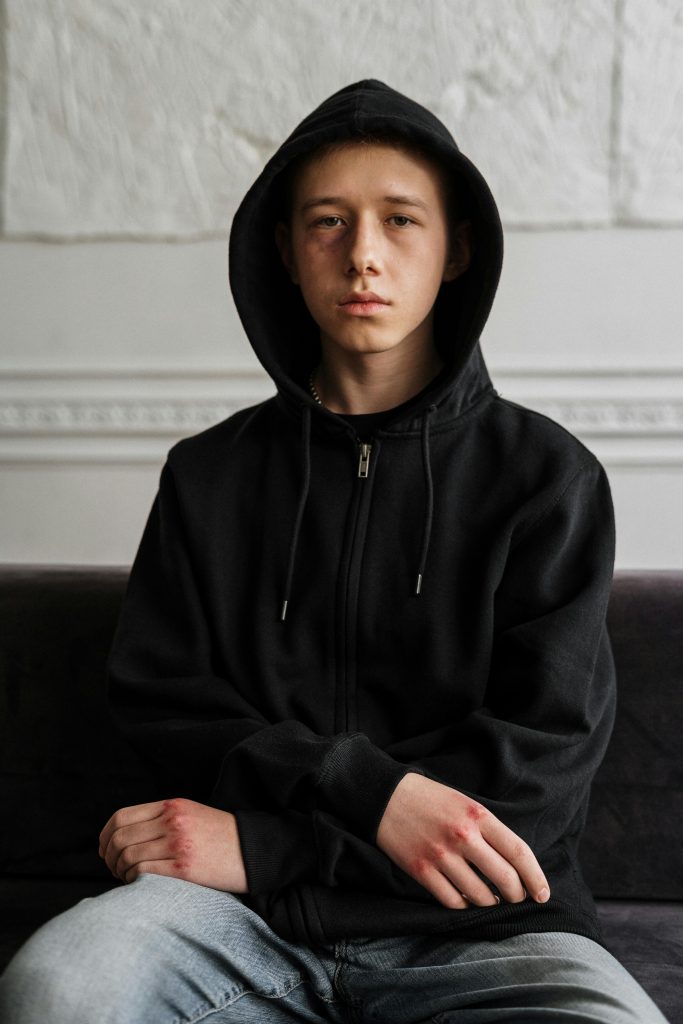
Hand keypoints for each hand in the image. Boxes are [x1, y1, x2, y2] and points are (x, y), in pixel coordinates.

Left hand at [98, 797, 247, 891]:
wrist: (253, 850)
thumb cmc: (220, 836)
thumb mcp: (191, 814)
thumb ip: (161, 818)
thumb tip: (126, 836)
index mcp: (172, 806)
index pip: (121, 817)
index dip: (105, 836)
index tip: (104, 850)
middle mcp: (172, 821)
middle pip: (120, 837)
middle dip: (109, 856)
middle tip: (113, 868)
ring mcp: (178, 844)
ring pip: (128, 856)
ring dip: (120, 871)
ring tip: (126, 878)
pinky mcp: (184, 868)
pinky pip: (143, 873)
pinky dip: (133, 880)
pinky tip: (138, 884)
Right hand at [376, 773, 549, 909]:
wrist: (385, 796)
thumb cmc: (430, 799)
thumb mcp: (465, 803)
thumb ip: (488, 829)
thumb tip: (513, 863)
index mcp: (478, 816)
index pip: (518, 852)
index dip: (536, 878)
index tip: (542, 894)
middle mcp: (463, 836)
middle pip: (505, 879)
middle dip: (517, 895)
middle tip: (516, 897)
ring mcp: (441, 855)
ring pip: (481, 895)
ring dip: (491, 902)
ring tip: (491, 898)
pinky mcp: (422, 871)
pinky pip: (453, 901)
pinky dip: (464, 905)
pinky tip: (466, 898)